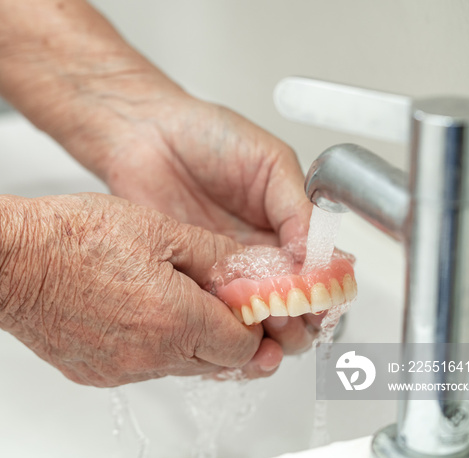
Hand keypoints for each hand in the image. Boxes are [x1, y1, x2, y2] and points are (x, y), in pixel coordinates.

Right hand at [0, 193, 273, 386]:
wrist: (9, 261)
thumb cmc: (72, 238)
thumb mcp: (157, 229)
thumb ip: (212, 255)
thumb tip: (244, 272)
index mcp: (175, 319)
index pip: (242, 347)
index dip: (250, 324)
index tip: (244, 304)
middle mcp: (151, 356)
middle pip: (216, 364)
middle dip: (224, 335)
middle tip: (213, 300)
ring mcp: (122, 371)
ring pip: (180, 367)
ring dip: (188, 340)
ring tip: (167, 297)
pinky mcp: (97, 375)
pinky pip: (142, 368)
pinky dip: (151, 346)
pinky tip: (134, 310)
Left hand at [61, 91, 318, 365]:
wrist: (146, 135)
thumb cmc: (207, 135)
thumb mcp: (268, 161)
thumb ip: (296, 206)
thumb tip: (318, 253)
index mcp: (285, 227)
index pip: (316, 273)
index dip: (321, 293)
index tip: (318, 301)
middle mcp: (258, 255)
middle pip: (290, 306)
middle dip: (297, 321)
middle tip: (288, 320)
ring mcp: (223, 270)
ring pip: (253, 318)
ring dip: (263, 333)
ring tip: (261, 330)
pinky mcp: (189, 278)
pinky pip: (211, 314)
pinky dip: (223, 330)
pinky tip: (228, 331)